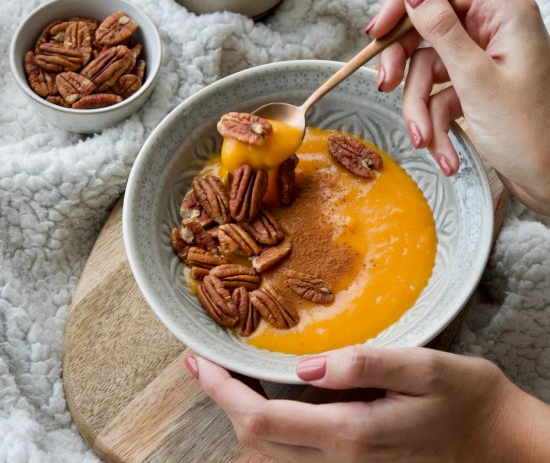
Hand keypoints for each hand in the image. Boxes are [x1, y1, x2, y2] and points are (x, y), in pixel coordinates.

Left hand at [186, 346, 549, 461]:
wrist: (503, 447)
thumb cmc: (467, 400)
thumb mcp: (424, 369)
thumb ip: (364, 366)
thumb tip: (306, 366)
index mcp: (351, 434)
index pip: (262, 421)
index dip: (222, 392)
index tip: (198, 362)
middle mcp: (342, 461)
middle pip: (257, 442)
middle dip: (225, 403)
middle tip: (210, 364)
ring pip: (272, 453)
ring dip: (244, 417)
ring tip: (233, 377)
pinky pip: (296, 454)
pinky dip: (271, 429)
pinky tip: (275, 398)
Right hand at [367, 0, 549, 214]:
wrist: (547, 180)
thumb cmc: (528, 133)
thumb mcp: (475, 79)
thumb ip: (441, 30)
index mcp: (502, 14)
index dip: (405, 1)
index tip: (377, 31)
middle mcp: (490, 31)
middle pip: (426, 32)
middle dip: (405, 68)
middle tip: (385, 87)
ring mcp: (479, 60)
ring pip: (426, 72)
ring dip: (420, 110)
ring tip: (427, 141)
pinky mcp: (471, 86)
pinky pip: (436, 96)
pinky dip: (434, 123)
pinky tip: (445, 152)